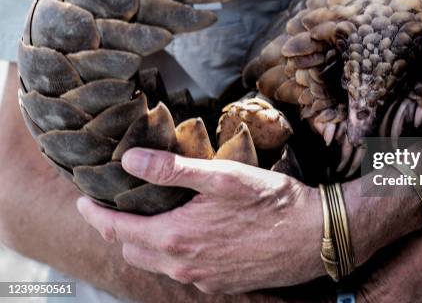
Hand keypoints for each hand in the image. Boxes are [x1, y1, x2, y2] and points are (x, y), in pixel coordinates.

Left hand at [77, 148, 324, 293]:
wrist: (314, 237)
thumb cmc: (271, 201)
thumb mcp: (221, 177)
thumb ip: (172, 170)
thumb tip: (129, 161)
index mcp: (176, 238)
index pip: (116, 230)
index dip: (94, 214)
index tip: (83, 200)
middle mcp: (184, 266)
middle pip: (132, 250)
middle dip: (117, 230)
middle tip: (117, 207)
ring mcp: (203, 280)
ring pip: (157, 264)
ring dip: (145, 243)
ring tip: (150, 218)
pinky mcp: (221, 285)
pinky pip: (183, 271)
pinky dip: (173, 254)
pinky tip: (189, 235)